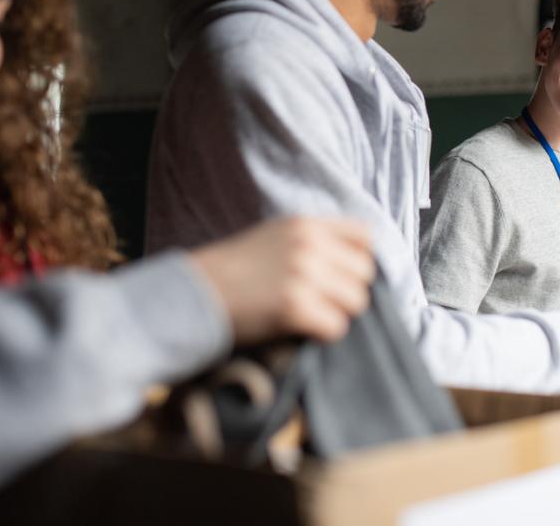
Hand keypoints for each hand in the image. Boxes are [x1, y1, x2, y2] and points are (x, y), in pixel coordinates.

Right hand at [189, 217, 373, 344]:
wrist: (194, 292)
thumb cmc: (234, 269)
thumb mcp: (275, 236)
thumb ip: (313, 241)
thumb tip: (355, 262)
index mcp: (306, 225)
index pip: (365, 237)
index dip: (357, 260)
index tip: (341, 276)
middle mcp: (308, 245)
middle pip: (364, 273)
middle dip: (348, 291)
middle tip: (321, 302)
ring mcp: (303, 275)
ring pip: (356, 302)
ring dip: (337, 314)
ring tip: (309, 316)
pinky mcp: (295, 307)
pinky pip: (336, 327)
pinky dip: (322, 334)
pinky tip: (300, 329)